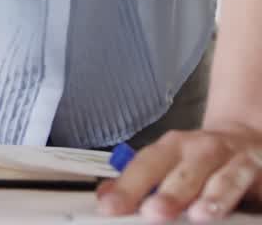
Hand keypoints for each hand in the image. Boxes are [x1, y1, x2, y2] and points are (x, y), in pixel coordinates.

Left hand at [98, 124, 261, 221]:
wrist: (248, 139)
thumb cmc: (202, 160)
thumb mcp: (169, 165)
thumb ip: (139, 182)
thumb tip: (106, 197)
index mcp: (171, 147)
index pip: (144, 166)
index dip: (127, 186)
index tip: (109, 207)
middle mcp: (200, 149)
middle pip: (180, 169)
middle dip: (168, 192)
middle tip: (152, 212)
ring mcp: (232, 158)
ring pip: (221, 176)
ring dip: (211, 197)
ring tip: (200, 215)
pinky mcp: (256, 168)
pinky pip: (245, 180)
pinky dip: (239, 195)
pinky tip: (234, 210)